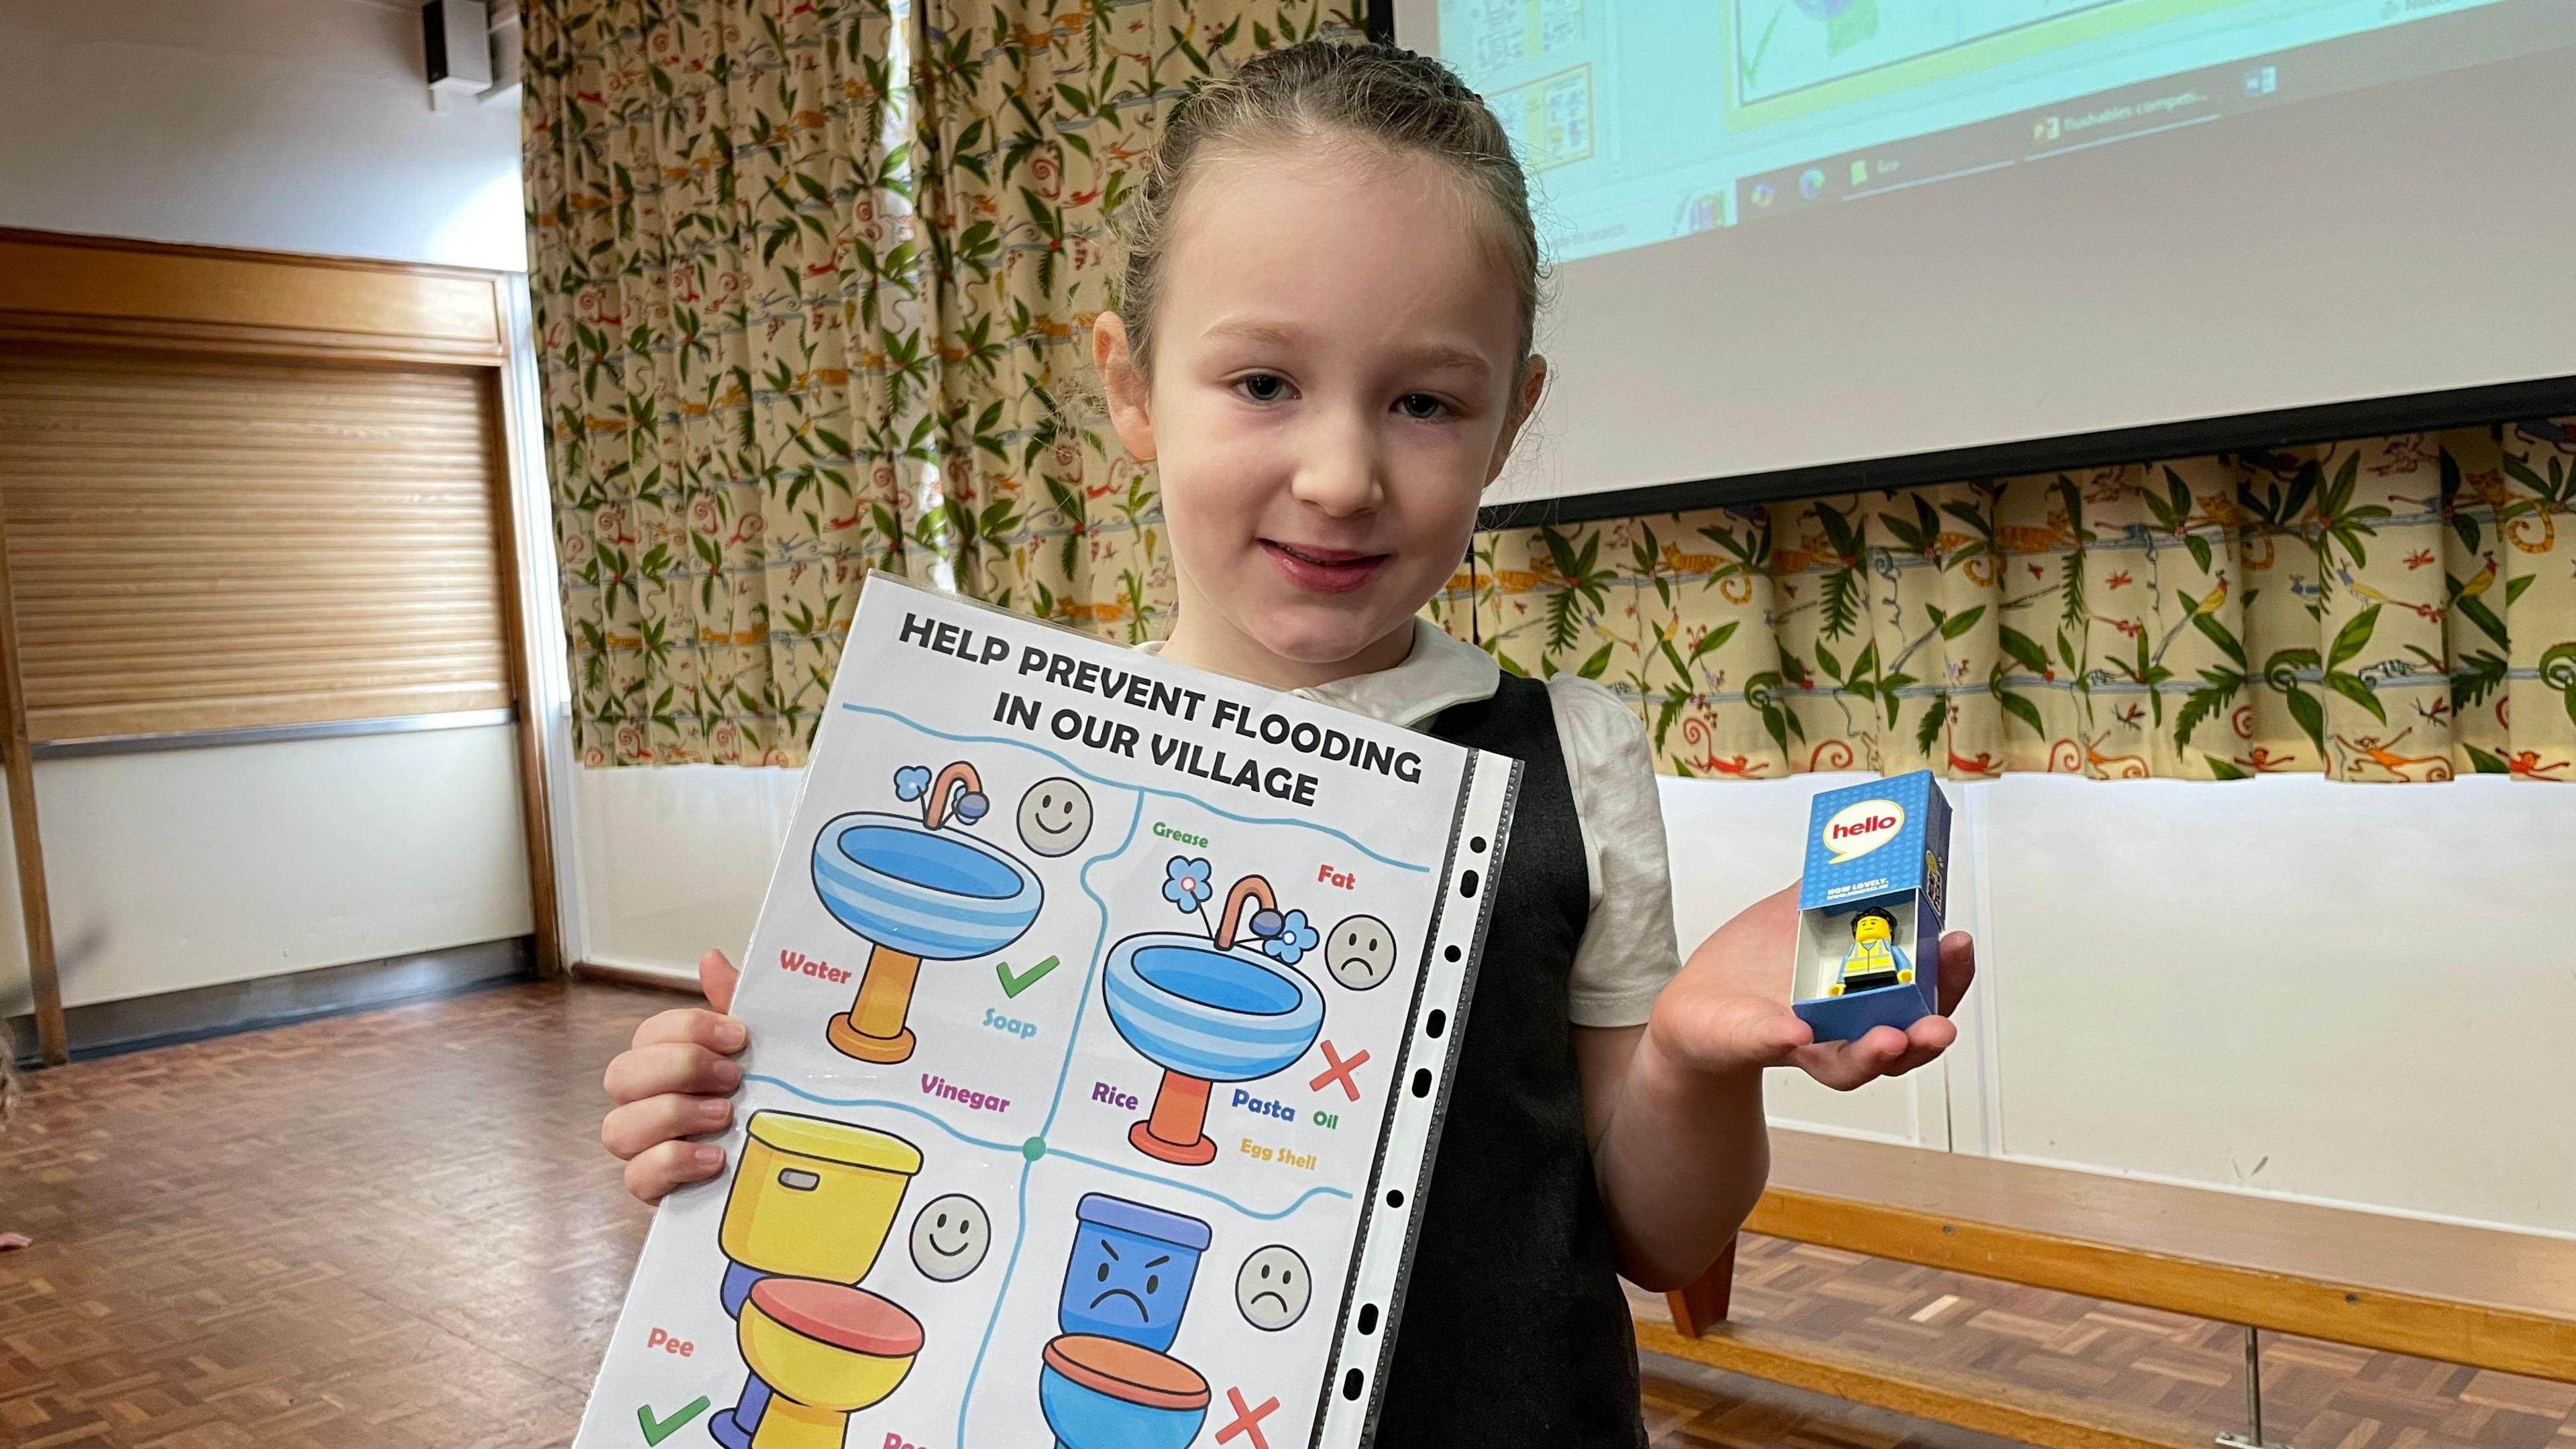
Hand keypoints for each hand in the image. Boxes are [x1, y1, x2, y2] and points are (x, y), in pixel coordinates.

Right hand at [601, 949, 748, 1202]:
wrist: (794, 1163)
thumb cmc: (769, 1100)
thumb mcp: (763, 1048)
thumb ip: (734, 1004)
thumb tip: (711, 958)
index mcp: (669, 1064)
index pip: (648, 1035)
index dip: (688, 1030)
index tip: (739, 1038)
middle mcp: (647, 1104)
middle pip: (620, 1075)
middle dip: (679, 1070)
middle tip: (732, 1078)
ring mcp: (646, 1148)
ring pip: (616, 1128)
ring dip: (672, 1115)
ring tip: (724, 1116)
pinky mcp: (656, 1190)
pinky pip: (636, 1177)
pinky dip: (673, 1162)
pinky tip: (714, 1157)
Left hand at [1645, 882, 1973, 1091]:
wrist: (1698, 1008)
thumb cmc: (1753, 967)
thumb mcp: (1795, 915)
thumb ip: (1830, 887)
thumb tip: (1861, 839)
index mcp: (1864, 998)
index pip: (1922, 995)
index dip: (1948, 977)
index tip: (1958, 944)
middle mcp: (1842, 1032)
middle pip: (1903, 1045)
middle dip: (1927, 1031)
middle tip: (1941, 1022)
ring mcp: (1801, 1045)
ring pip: (1849, 1065)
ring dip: (1874, 1054)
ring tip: (1892, 1040)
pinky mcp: (1755, 1045)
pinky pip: (1771, 1045)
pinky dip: (1782, 1039)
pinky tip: (1795, 1032)